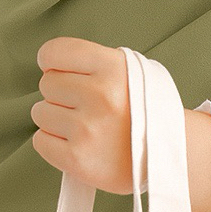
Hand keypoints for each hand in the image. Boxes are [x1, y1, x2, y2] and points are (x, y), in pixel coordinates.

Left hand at [30, 36, 136, 195]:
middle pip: (47, 83)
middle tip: (81, 103)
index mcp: (113, 68)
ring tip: (81, 124)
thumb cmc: (145, 109)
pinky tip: (75, 141)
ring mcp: (87, 128)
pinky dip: (52, 142)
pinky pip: (40, 141)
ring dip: (54, 118)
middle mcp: (99, 95)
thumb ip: (92, 62)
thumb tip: (51, 64)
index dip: (50, 60)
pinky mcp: (78, 159)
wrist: (170, 155)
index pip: (55, 52)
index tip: (55, 68)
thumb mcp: (131, 69)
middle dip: (59, 92)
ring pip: (40, 112)